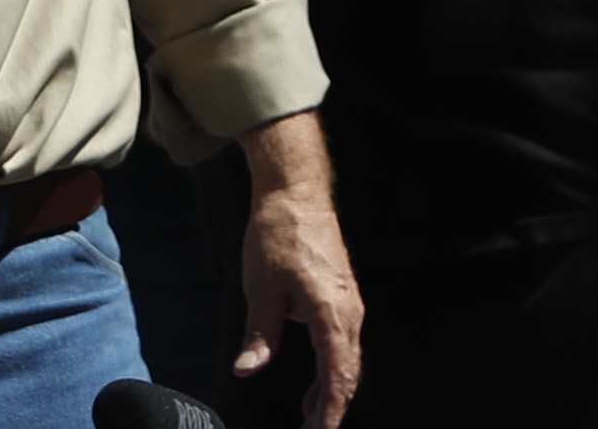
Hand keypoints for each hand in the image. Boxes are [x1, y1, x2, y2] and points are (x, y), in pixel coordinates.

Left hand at [234, 115, 363, 424]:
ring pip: (347, 358)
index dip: (329, 410)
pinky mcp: (342, 295)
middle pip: (348, 372)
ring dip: (331, 388)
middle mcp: (349, 311)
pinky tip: (315, 380)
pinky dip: (331, 366)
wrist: (296, 191)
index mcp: (332, 313)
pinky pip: (342, 341)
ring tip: (311, 414)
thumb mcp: (261, 288)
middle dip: (331, 406)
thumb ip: (260, 335)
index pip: (337, 376)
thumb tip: (248, 370)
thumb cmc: (278, 235)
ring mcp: (349, 303)